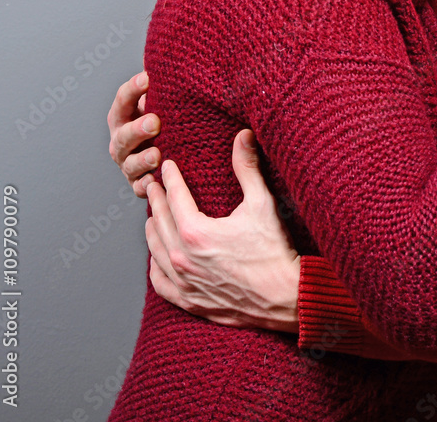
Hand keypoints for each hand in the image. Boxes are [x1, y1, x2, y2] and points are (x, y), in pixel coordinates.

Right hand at [108, 71, 161, 196]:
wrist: (172, 151)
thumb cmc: (169, 119)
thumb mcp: (165, 100)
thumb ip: (167, 83)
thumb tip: (181, 51)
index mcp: (125, 116)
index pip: (123, 100)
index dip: (133, 89)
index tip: (148, 77)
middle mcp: (122, 141)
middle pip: (124, 135)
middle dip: (137, 128)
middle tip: (155, 121)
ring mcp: (129, 164)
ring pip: (130, 164)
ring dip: (142, 160)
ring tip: (157, 153)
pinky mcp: (140, 184)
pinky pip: (140, 188)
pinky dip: (147, 187)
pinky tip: (156, 182)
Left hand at [145, 129, 300, 332]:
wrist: (284, 296)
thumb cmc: (274, 250)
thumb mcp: (263, 203)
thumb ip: (247, 168)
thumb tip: (243, 136)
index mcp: (197, 232)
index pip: (175, 197)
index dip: (170, 178)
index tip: (167, 166)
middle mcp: (183, 258)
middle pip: (160, 222)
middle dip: (156, 200)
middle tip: (153, 185)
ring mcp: (184, 282)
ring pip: (156, 251)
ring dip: (152, 231)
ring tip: (152, 217)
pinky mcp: (189, 301)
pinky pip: (160, 283)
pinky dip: (155, 266)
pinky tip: (156, 258)